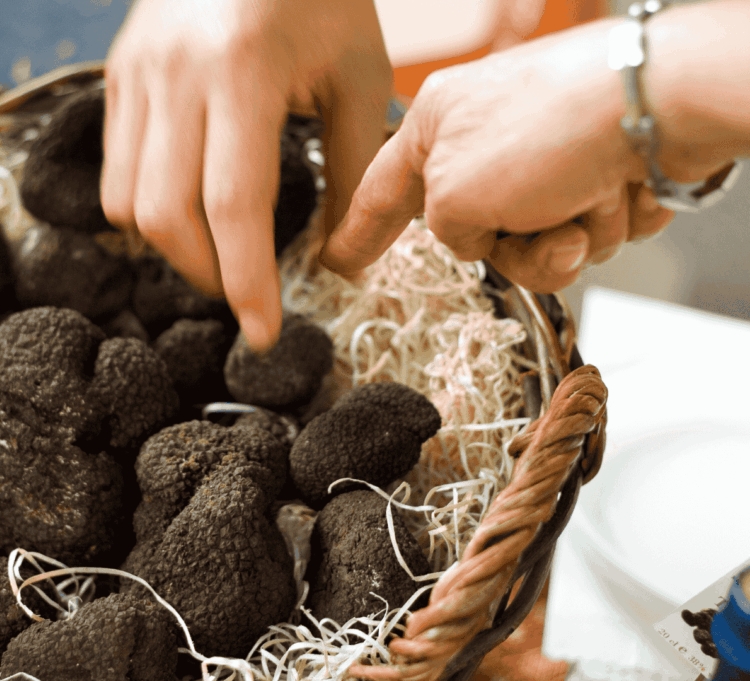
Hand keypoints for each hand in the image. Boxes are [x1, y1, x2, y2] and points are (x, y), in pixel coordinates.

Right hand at [101, 0, 391, 350]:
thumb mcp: (359, 74)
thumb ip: (357, 172)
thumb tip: (339, 262)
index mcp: (243, 69)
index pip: (232, 205)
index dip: (246, 281)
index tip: (264, 332)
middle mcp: (174, 73)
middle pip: (165, 216)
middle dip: (207, 273)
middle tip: (246, 291)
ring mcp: (135, 72)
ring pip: (124, 203)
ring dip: (172, 248)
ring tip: (219, 253)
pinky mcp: (117, 76)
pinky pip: (114, 171)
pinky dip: (147, 211)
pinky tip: (190, 210)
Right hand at [319, 19, 677, 292]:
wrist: (661, 102)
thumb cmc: (554, 124)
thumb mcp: (455, 196)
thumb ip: (445, 234)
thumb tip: (477, 241)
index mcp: (438, 125)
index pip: (382, 192)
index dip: (359, 234)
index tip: (339, 261)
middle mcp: (491, 136)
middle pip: (482, 234)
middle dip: (523, 250)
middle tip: (545, 230)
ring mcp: (548, 149)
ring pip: (543, 239)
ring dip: (572, 237)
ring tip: (592, 200)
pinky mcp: (601, 163)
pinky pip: (590, 226)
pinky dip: (610, 220)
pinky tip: (622, 189)